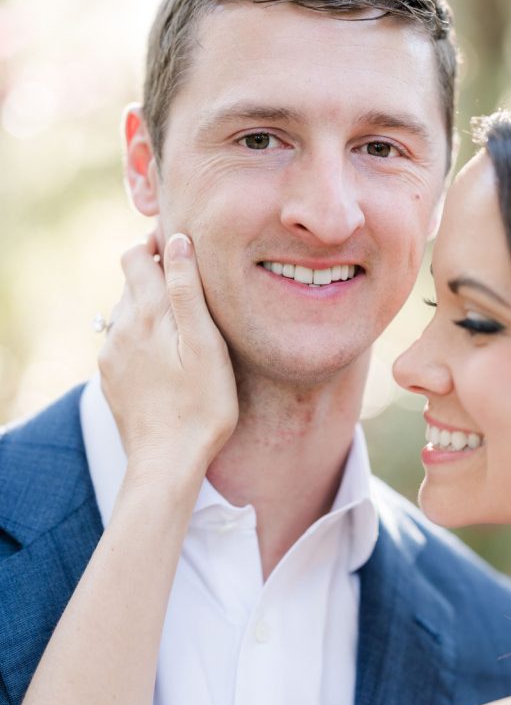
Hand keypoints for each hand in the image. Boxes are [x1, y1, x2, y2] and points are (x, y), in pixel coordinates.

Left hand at [99, 233, 237, 475]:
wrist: (167, 462)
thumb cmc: (200, 406)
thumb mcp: (206, 345)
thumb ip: (188, 291)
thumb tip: (177, 242)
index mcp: (146, 314)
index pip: (136, 256)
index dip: (157, 246)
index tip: (183, 253)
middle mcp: (121, 329)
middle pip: (130, 283)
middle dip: (156, 277)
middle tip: (193, 292)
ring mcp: (111, 355)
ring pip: (126, 313)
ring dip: (149, 309)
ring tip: (182, 329)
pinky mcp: (111, 378)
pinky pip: (123, 342)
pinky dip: (142, 337)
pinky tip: (166, 358)